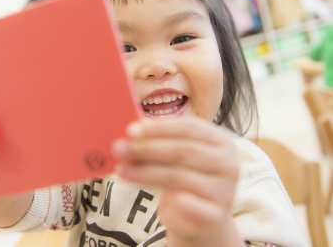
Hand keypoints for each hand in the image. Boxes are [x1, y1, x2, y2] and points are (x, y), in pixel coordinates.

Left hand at [112, 117, 240, 245]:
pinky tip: (147, 194)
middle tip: (118, 149)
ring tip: (121, 170)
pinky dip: (168, 200)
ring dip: (145, 172)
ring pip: (179, 176)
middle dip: (146, 149)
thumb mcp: (175, 156)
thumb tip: (129, 132)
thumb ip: (160, 142)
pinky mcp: (216, 216)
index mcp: (220, 140)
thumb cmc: (184, 178)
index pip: (189, 128)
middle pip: (183, 151)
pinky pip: (188, 205)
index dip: (159, 128)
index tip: (130, 130)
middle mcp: (228, 163)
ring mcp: (225, 191)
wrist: (200, 218)